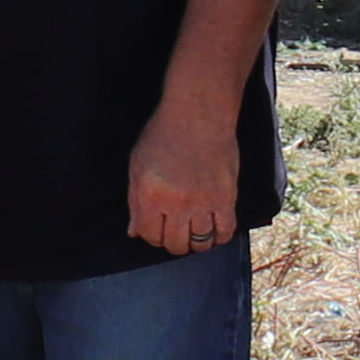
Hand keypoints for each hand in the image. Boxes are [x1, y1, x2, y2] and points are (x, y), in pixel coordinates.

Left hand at [126, 97, 245, 255]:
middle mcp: (176, 203)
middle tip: (176, 229)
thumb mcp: (137, 165)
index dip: (151, 236)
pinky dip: (220, 236)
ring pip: (200, 243)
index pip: (149, 236)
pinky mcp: (226, 197)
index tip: (157, 228)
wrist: (199, 114)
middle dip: (173, 242)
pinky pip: (225, 231)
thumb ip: (134, 202)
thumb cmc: (164, 134)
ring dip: (196, 242)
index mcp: (150, 195)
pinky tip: (214, 227)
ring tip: (194, 229)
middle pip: (175, 244)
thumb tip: (134, 231)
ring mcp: (203, 202)